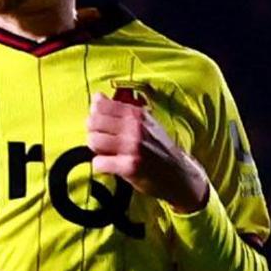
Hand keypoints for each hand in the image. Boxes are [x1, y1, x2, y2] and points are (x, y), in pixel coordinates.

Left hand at [86, 88, 208, 214]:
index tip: (104, 126)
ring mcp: (133, 146)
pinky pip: (98, 163)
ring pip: (93, 141)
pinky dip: (102, 166)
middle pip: (92, 122)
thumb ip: (119, 110)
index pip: (100, 105)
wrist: (178, 174)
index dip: (95, 117)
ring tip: (110, 154)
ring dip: (97, 150)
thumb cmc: (156, 147)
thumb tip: (97, 97)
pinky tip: (114, 166)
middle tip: (105, 143)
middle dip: (94, 133)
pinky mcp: (130, 165)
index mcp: (136, 113)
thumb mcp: (143, 123)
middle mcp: (135, 126)